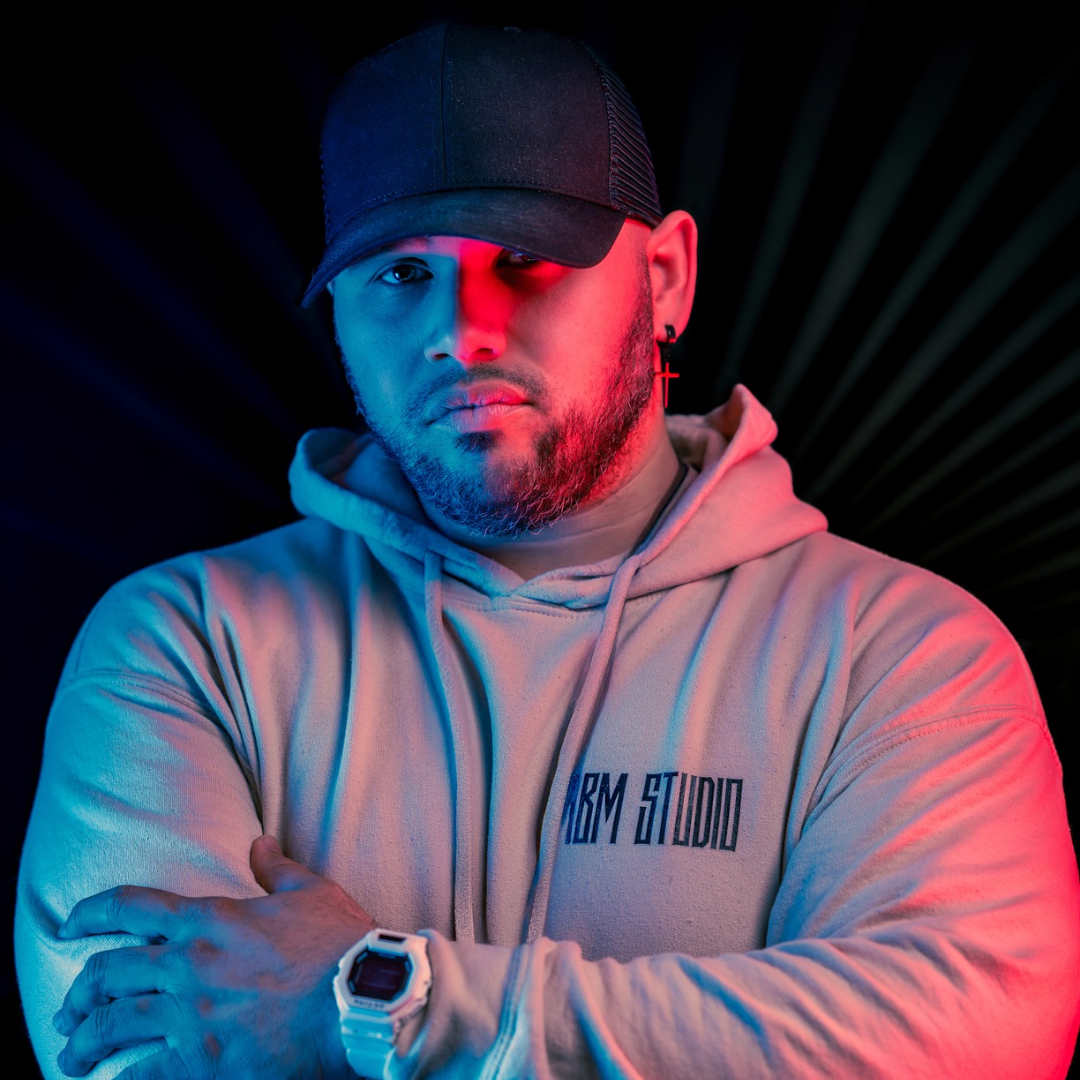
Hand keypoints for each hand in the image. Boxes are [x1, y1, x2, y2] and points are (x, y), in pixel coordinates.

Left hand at [53, 835, 375, 1078]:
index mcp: (210, 918)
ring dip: (84, 1041)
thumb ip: (277, 867)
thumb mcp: (310, 892)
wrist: (360, 1000)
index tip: (69, 924)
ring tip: (72, 1054)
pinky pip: (143, 1075)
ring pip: (113, 1025)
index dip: (91, 912)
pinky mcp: (202, 1062)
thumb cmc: (339, 943)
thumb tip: (260, 843)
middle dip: (80, 990)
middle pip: (108, 972)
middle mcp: (189, 963)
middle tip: (69, 1005)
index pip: (132, 906)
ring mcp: (191, 1015)